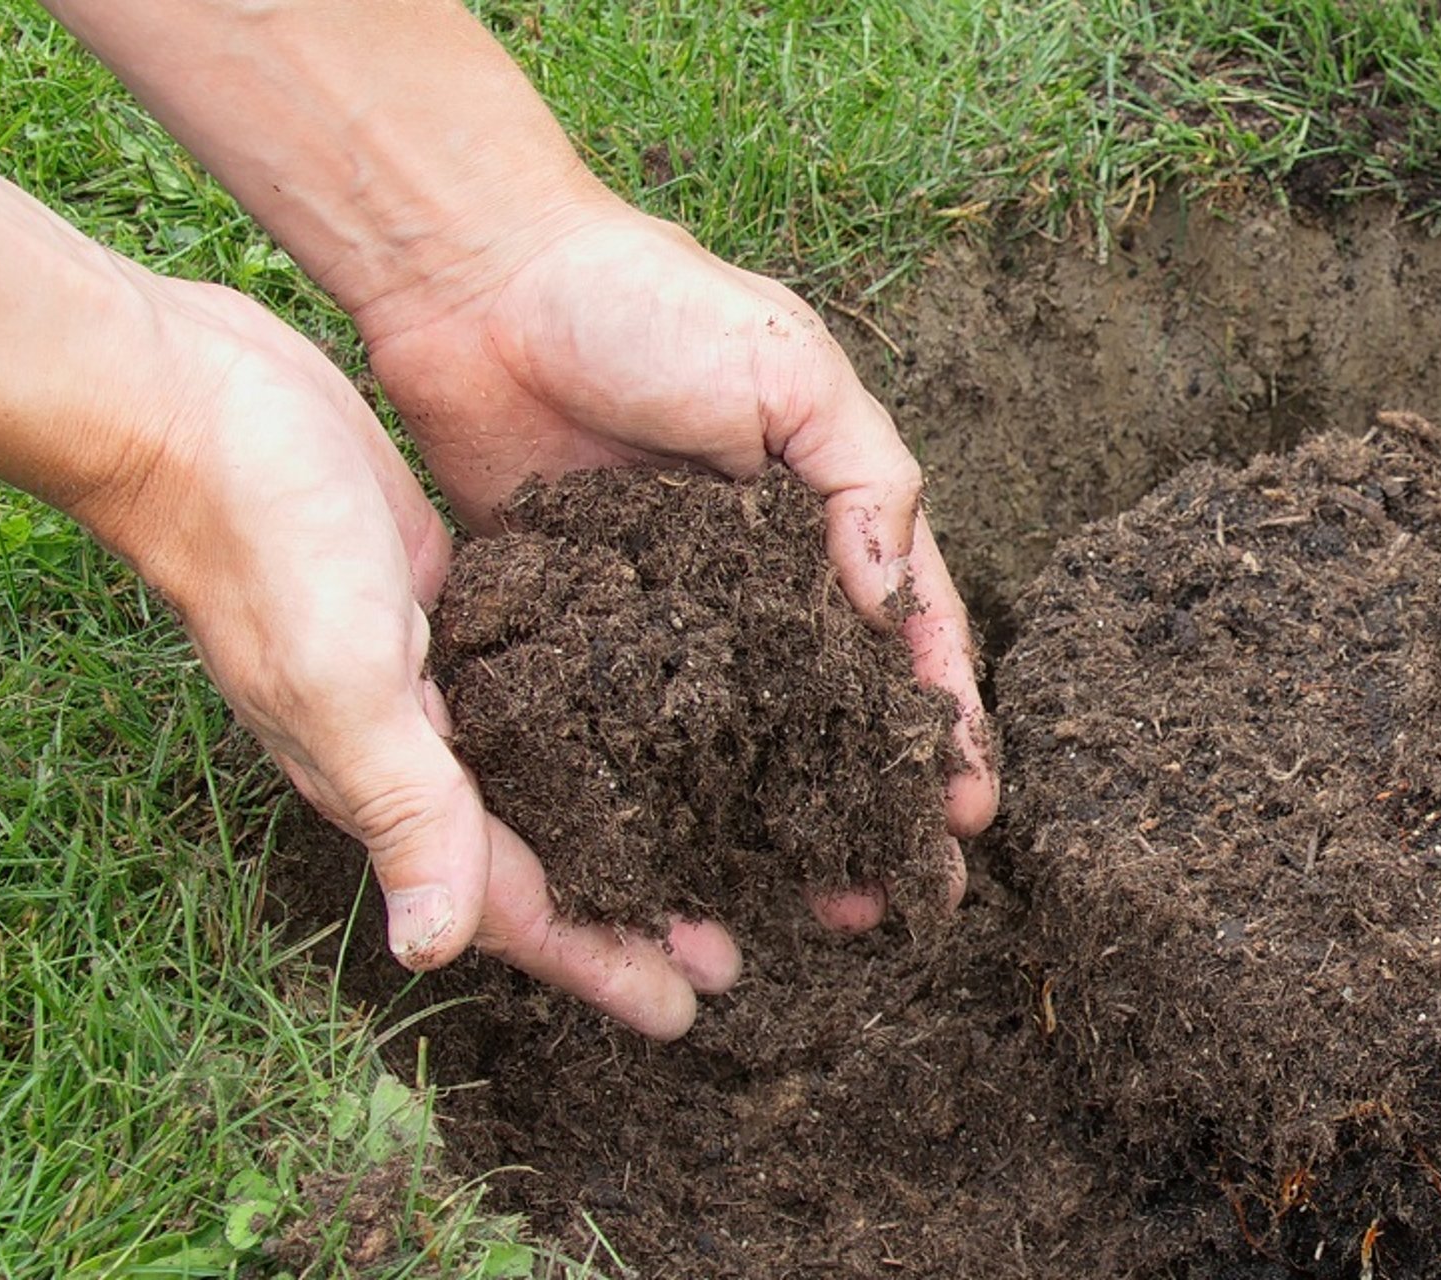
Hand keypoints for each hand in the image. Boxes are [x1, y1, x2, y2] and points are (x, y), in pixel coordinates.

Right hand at [84, 276, 733, 1038]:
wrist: (185, 402)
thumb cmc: (260, 540)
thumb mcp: (343, 680)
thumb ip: (402, 807)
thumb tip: (431, 954)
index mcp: (385, 780)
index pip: (510, 904)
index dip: (598, 961)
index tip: (686, 1013)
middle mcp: (409, 744)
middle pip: (540, 854)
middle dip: (629, 907)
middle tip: (731, 946)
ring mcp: (426, 673)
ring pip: (543, 774)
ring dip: (623, 817)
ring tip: (711, 842)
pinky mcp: (442, 597)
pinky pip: (532, 683)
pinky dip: (594, 714)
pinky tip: (655, 708)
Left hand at [349, 205, 996, 928]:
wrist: (475, 278)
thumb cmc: (645, 302)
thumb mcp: (790, 371)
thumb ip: (861, 481)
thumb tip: (895, 604)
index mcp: (823, 516)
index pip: (905, 638)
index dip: (942, 727)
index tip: (965, 814)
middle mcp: (750, 582)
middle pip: (824, 718)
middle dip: (865, 808)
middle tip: (895, 901)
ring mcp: (661, 615)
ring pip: (728, 744)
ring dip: (765, 828)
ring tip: (797, 911)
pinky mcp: (566, 630)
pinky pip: (614, 729)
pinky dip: (645, 797)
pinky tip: (666, 865)